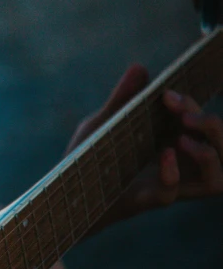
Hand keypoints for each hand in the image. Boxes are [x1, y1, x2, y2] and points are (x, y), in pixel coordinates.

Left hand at [65, 64, 222, 225]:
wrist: (61, 189)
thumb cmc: (87, 157)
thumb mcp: (103, 123)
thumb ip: (122, 99)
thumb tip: (140, 67)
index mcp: (173, 143)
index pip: (203, 125)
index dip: (196, 106)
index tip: (168, 93)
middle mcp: (178, 167)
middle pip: (221, 148)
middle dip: (213, 126)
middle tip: (183, 115)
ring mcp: (166, 186)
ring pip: (216, 180)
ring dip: (210, 156)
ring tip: (182, 140)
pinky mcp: (145, 201)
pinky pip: (171, 194)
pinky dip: (171, 176)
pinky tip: (164, 156)